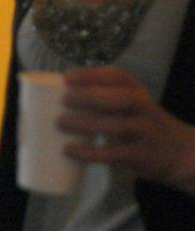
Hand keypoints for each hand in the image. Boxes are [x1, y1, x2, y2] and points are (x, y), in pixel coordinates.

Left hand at [58, 65, 194, 193]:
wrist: (177, 152)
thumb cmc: (140, 125)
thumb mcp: (130, 106)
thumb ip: (104, 100)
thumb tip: (54, 100)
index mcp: (138, 92)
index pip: (119, 76)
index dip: (93, 74)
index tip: (67, 78)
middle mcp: (144, 108)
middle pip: (120, 98)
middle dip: (90, 97)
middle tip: (64, 100)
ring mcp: (145, 132)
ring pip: (117, 126)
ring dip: (86, 123)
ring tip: (60, 122)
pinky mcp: (140, 155)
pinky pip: (114, 154)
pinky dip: (90, 152)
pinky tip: (70, 150)